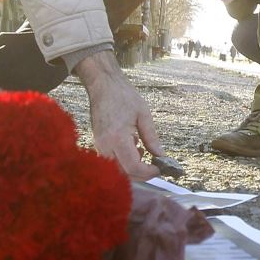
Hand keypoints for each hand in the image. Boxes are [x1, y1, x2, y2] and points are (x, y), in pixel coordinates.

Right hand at [73, 51, 162, 179]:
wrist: (103, 85)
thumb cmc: (122, 95)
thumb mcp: (143, 114)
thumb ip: (152, 138)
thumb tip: (160, 155)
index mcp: (117, 138)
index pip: (133, 167)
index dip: (148, 172)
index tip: (159, 168)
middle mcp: (105, 145)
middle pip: (123, 174)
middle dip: (141, 174)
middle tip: (154, 166)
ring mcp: (99, 146)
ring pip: (117, 170)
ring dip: (132, 168)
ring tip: (141, 150)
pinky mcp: (98, 144)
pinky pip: (111, 162)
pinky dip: (124, 161)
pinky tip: (132, 146)